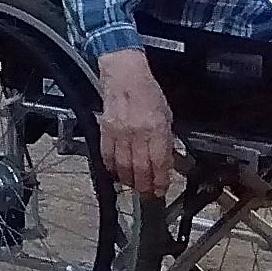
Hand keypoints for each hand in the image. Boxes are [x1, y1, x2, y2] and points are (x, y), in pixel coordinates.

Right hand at [93, 48, 177, 201]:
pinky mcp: (104, 131)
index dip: (160, 180)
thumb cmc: (147, 92)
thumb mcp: (166, 115)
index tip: (161, 189)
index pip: (159, 162)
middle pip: (140, 168)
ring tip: (134, 188)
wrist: (124, 75)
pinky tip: (116, 174)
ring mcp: (119, 133)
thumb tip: (165, 161)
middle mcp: (137, 133)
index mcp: (156, 128)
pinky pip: (106, 155)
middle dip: (145, 186)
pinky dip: (111, 168)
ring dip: (129, 181)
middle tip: (148, 195)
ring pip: (122, 166)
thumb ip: (165, 139)